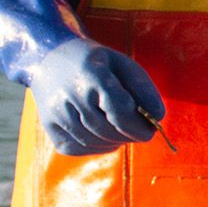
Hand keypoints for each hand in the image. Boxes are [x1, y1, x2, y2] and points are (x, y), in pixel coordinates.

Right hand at [25, 41, 164, 155]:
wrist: (49, 58)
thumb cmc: (95, 62)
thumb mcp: (121, 63)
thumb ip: (142, 87)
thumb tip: (158, 116)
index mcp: (91, 74)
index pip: (120, 112)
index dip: (139, 126)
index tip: (151, 130)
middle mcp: (70, 95)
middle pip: (109, 130)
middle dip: (129, 135)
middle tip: (139, 130)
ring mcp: (56, 113)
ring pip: (95, 142)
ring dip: (115, 141)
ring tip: (120, 129)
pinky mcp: (50, 127)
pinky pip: (79, 148)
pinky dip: (97, 146)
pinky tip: (102, 133)